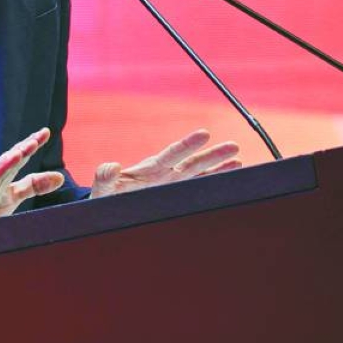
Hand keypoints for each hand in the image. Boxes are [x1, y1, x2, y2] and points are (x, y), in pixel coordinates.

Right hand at [0, 128, 64, 233]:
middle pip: (6, 164)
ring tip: (16, 154)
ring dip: (2, 166)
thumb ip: (33, 185)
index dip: (30, 145)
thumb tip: (60, 177)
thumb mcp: (11, 196)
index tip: (46, 132)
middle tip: (34, 140)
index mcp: (1, 177)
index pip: (17, 158)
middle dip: (19, 152)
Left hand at [89, 129, 240, 198]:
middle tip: (234, 146)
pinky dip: (215, 181)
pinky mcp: (176, 195)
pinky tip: (232, 174)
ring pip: (200, 174)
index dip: (188, 145)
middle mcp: (166, 174)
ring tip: (239, 160)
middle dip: (213, 155)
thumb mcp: (103, 188)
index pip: (172, 154)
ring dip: (219, 168)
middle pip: (193, 163)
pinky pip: (199, 188)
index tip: (204, 134)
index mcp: (150, 169)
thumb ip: (104, 177)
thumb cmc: (106, 197)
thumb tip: (110, 165)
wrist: (110, 207)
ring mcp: (173, 184)